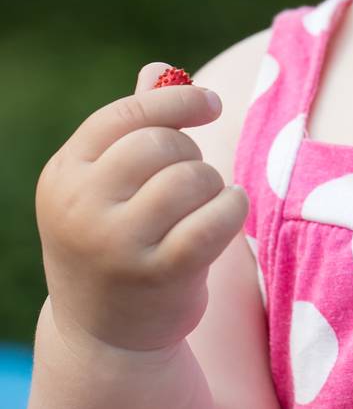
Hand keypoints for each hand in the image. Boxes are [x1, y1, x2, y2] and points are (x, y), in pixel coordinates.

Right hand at [35, 62, 248, 356]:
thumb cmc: (115, 242)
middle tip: (191, 181)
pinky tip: (229, 212)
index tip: (210, 103)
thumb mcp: (107, 186)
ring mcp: (116, 245)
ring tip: (202, 205)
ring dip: (212, 184)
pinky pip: (215, 218)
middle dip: (189, 154)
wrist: (106, 338)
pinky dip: (232, 208)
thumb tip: (161, 70)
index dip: (176, 101)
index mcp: (63, 175)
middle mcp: (81, 208)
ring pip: (190, 178)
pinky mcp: (158, 275)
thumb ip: (134, 127)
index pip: (124, 115)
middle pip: (160, 143)